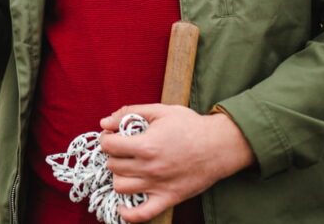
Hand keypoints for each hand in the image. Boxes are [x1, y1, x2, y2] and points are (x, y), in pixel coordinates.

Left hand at [98, 104, 254, 222]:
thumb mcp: (160, 110)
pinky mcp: (168, 198)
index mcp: (146, 145)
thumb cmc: (190, 126)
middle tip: (122, 149)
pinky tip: (122, 205)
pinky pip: (142, 214)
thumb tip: (104, 122)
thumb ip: (130, 112)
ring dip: (119, 176)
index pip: (109, 146)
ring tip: (127, 168)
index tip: (113, 136)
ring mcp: (158, 185)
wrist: (219, 145)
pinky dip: (128, 213)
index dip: (106, 138)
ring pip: (121, 187)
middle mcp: (149, 167)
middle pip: (113, 166)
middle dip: (113, 155)